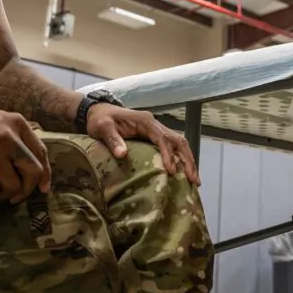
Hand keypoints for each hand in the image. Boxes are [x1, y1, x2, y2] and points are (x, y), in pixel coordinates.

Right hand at [0, 107, 51, 202]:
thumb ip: (18, 139)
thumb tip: (38, 171)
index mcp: (16, 123)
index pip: (41, 153)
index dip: (45, 174)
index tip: (44, 188)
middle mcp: (8, 137)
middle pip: (33, 172)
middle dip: (28, 189)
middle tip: (18, 195)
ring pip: (13, 186)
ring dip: (6, 193)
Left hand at [86, 104, 200, 185]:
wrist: (98, 112)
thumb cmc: (100, 120)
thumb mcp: (102, 128)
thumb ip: (113, 139)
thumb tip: (123, 154)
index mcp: (145, 121)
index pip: (162, 138)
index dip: (168, 154)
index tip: (172, 171)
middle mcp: (154, 124)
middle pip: (178, 140)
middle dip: (188, 159)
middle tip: (194, 180)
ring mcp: (156, 130)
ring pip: (179, 144)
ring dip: (188, 160)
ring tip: (194, 180)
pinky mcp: (153, 137)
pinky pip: (172, 147)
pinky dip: (180, 159)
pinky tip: (183, 173)